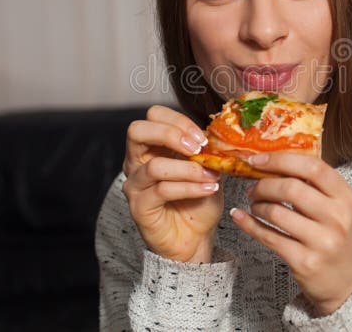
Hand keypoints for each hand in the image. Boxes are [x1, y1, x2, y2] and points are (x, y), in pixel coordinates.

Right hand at [122, 105, 222, 262]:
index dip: (178, 120)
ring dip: (189, 169)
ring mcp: (135, 185)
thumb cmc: (198, 200)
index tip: (203, 138)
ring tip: (210, 175)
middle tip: (197, 148)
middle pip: (137, 131)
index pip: (153, 116)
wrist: (196, 237)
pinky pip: (162, 190)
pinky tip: (208, 189)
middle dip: (171, 134)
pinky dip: (190, 187)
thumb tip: (216, 135)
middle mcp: (136, 162)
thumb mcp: (206, 168)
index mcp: (151, 147)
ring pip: (155, 165)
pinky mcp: (139, 207)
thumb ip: (205, 150)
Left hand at [229, 152, 351, 315]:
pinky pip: (268, 237)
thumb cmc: (335, 235)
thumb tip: (273, 159)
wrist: (345, 281)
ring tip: (255, 205)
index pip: (312, 167)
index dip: (281, 160)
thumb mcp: (336, 206)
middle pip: (290, 188)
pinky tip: (240, 217)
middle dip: (264, 185)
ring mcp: (321, 241)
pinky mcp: (304, 261)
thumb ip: (313, 183)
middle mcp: (337, 217)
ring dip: (257, 206)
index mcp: (345, 196)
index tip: (259, 160)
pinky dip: (249, 224)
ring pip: (276, 213)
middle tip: (253, 188)